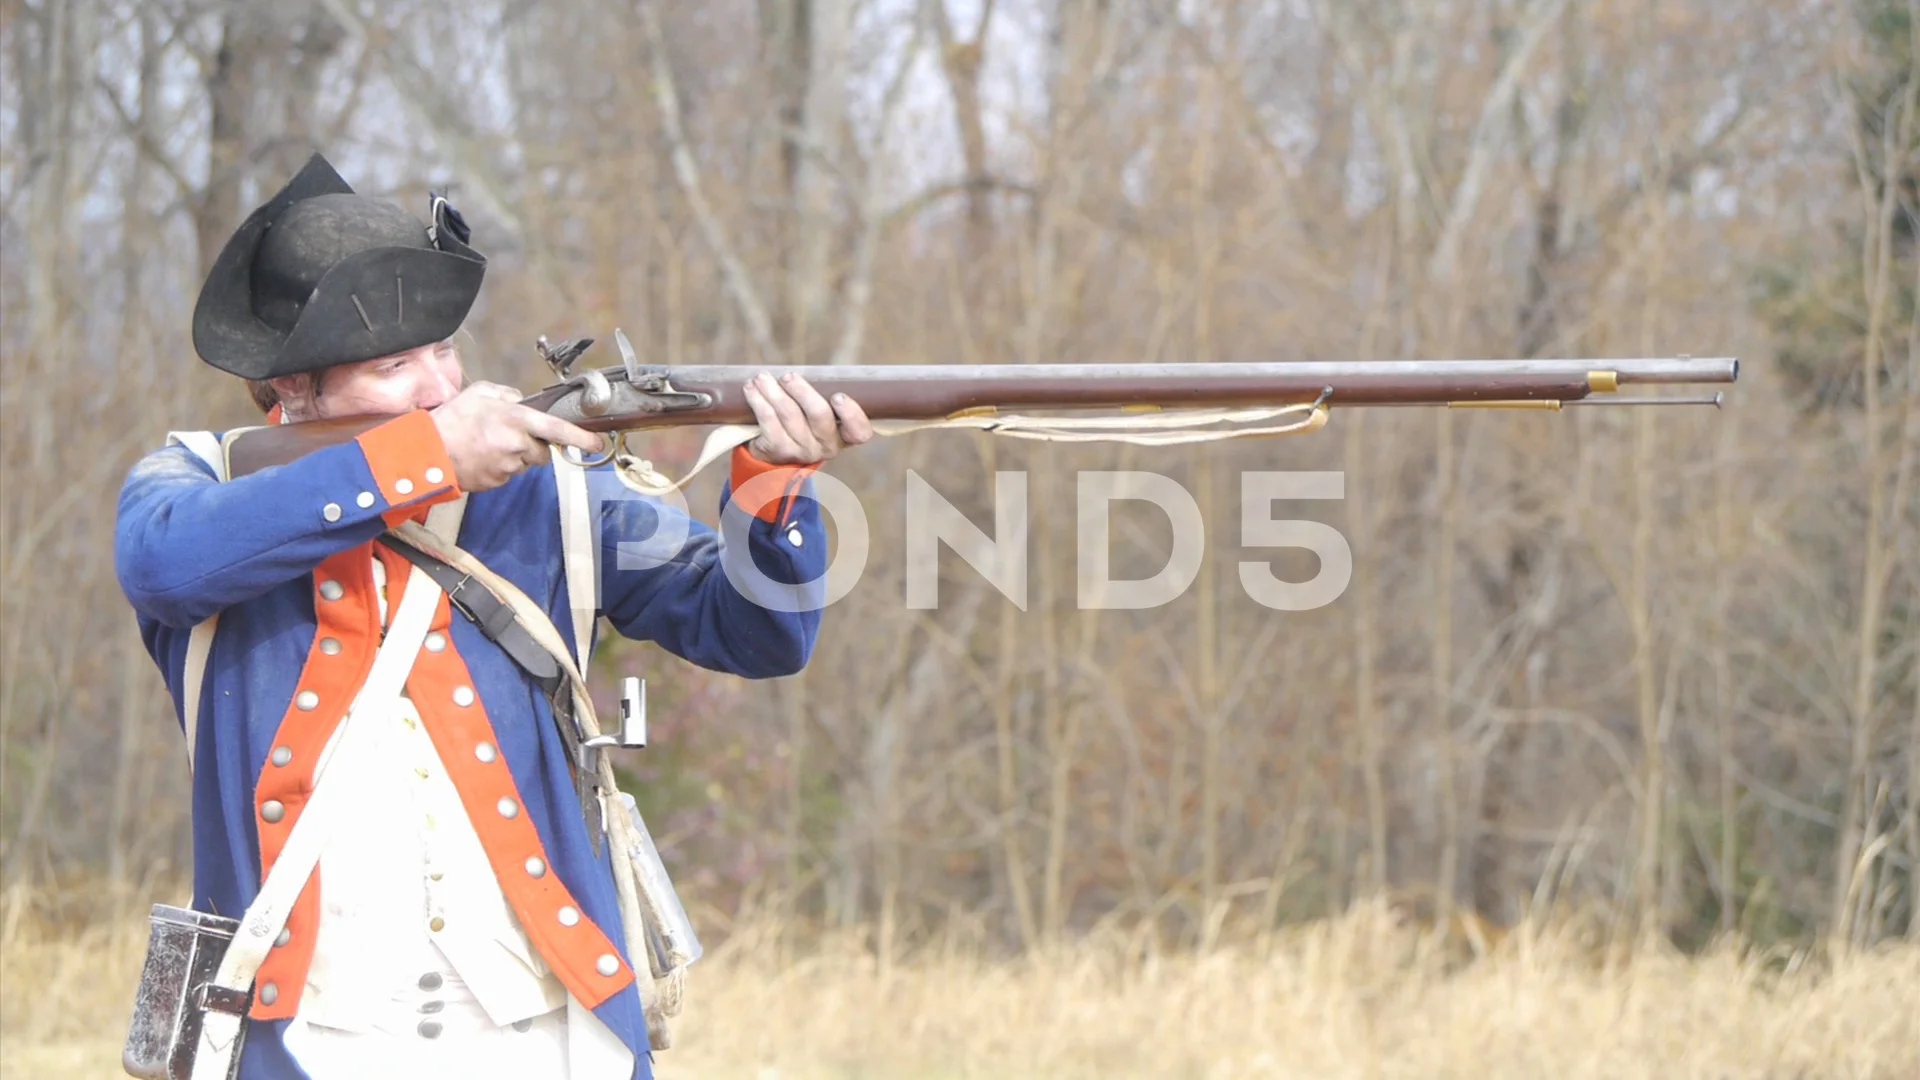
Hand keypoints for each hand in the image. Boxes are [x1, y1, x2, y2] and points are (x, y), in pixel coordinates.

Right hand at [429, 381, 604, 491]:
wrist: (427, 452)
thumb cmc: (451, 419)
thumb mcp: (480, 393)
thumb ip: (507, 395)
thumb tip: (521, 401)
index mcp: (517, 420)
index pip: (557, 430)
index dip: (580, 438)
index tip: (597, 443)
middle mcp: (517, 445)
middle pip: (543, 452)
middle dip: (534, 445)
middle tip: (510, 435)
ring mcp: (508, 467)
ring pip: (526, 464)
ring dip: (516, 456)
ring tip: (489, 445)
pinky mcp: (498, 482)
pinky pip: (509, 474)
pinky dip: (501, 466)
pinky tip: (482, 457)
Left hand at [742, 371, 874, 464]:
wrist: (774, 454)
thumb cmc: (802, 423)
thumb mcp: (819, 416)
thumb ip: (823, 396)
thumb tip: (813, 367)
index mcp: (843, 436)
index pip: (859, 432)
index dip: (852, 414)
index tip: (839, 396)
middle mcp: (826, 447)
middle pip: (819, 415)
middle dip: (802, 391)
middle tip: (788, 377)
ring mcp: (802, 451)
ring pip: (789, 415)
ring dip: (773, 391)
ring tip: (762, 377)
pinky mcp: (778, 450)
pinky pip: (768, 422)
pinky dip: (758, 401)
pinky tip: (751, 389)